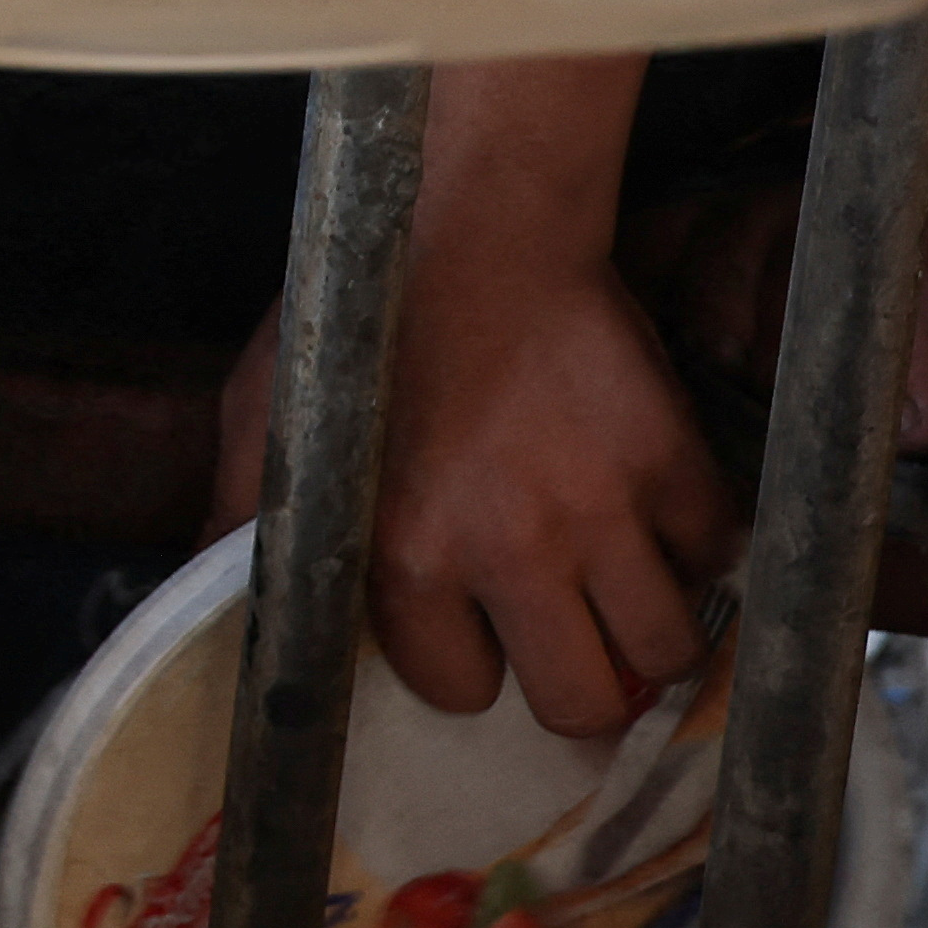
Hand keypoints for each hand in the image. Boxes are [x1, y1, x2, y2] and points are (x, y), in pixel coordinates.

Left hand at [217, 56, 737, 739]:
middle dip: (573, 685)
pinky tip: (653, 518)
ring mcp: (599, 508)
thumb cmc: (358, 317)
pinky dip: (695, 545)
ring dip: (645, 632)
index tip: (467, 629)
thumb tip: (213, 594)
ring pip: (665, 650)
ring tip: (618, 597)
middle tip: (563, 642)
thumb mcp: (267, 416)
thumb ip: (247, 518)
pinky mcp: (669, 459)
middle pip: (579, 702)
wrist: (467, 225)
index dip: (464, 663)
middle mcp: (508, 548)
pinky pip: (714, 553)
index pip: (457, 688)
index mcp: (403, 554)